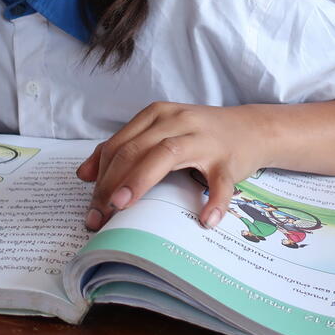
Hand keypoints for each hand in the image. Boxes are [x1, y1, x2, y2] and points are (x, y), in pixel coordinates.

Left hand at [76, 102, 266, 231]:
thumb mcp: (159, 134)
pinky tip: (205, 220)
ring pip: (167, 155)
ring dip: (141, 181)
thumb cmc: (198, 136)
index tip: (91, 204)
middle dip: (112, 182)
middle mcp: (177, 121)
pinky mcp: (228, 159)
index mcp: (157, 114)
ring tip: (123, 207)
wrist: (251, 129)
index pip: (120, 144)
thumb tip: (84, 175)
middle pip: (136, 149)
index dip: (100, 174)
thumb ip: (124, 149)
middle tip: (99, 214)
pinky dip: (213, 201)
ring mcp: (204, 139)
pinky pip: (219, 182)